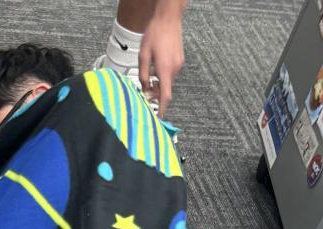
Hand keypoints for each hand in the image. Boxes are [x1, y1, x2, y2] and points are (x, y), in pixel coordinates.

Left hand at [138, 0, 185, 116]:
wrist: (169, 18)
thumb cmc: (155, 33)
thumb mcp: (143, 55)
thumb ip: (143, 74)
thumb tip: (144, 88)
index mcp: (165, 70)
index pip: (165, 96)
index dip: (162, 108)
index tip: (159, 117)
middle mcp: (174, 69)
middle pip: (165, 90)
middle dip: (156, 95)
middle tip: (145, 94)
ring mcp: (178, 64)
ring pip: (167, 81)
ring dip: (159, 84)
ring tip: (148, 79)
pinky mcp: (179, 60)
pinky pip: (170, 73)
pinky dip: (163, 76)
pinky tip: (155, 69)